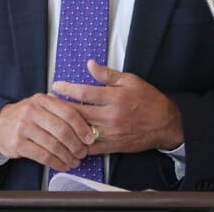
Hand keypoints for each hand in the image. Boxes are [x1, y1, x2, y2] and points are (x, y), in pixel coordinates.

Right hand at [0, 93, 96, 170]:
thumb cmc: (25, 117)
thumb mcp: (41, 106)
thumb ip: (60, 110)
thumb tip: (86, 125)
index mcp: (42, 99)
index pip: (68, 113)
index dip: (82, 127)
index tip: (89, 138)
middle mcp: (32, 111)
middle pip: (62, 130)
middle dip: (76, 145)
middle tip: (83, 153)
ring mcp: (23, 127)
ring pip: (53, 145)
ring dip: (68, 156)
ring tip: (74, 161)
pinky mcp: (18, 143)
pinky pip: (43, 156)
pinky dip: (56, 163)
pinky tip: (62, 165)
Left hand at [51, 60, 183, 155]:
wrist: (166, 124)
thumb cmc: (148, 100)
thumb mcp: (130, 80)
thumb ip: (108, 74)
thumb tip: (90, 65)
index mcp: (114, 97)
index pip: (84, 92)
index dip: (67, 88)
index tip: (56, 86)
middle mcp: (111, 116)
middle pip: (78, 112)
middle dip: (61, 107)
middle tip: (48, 102)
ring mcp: (112, 132)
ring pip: (82, 130)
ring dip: (67, 125)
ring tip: (54, 120)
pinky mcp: (114, 146)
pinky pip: (92, 147)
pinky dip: (79, 144)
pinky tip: (69, 139)